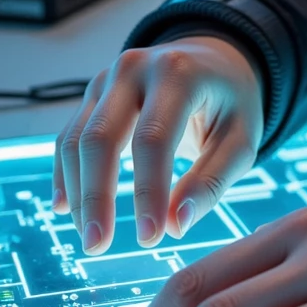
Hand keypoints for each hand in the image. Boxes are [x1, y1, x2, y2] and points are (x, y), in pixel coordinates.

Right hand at [52, 36, 262, 253]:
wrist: (213, 60)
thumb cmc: (231, 102)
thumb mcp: (242, 138)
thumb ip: (213, 180)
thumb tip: (177, 225)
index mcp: (178, 73)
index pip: (153, 139)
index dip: (148, 191)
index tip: (150, 238)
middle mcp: (135, 68)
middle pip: (101, 137)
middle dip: (96, 197)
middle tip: (98, 246)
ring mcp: (108, 78)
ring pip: (77, 140)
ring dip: (79, 193)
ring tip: (91, 237)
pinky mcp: (93, 94)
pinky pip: (69, 136)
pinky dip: (65, 173)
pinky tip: (66, 209)